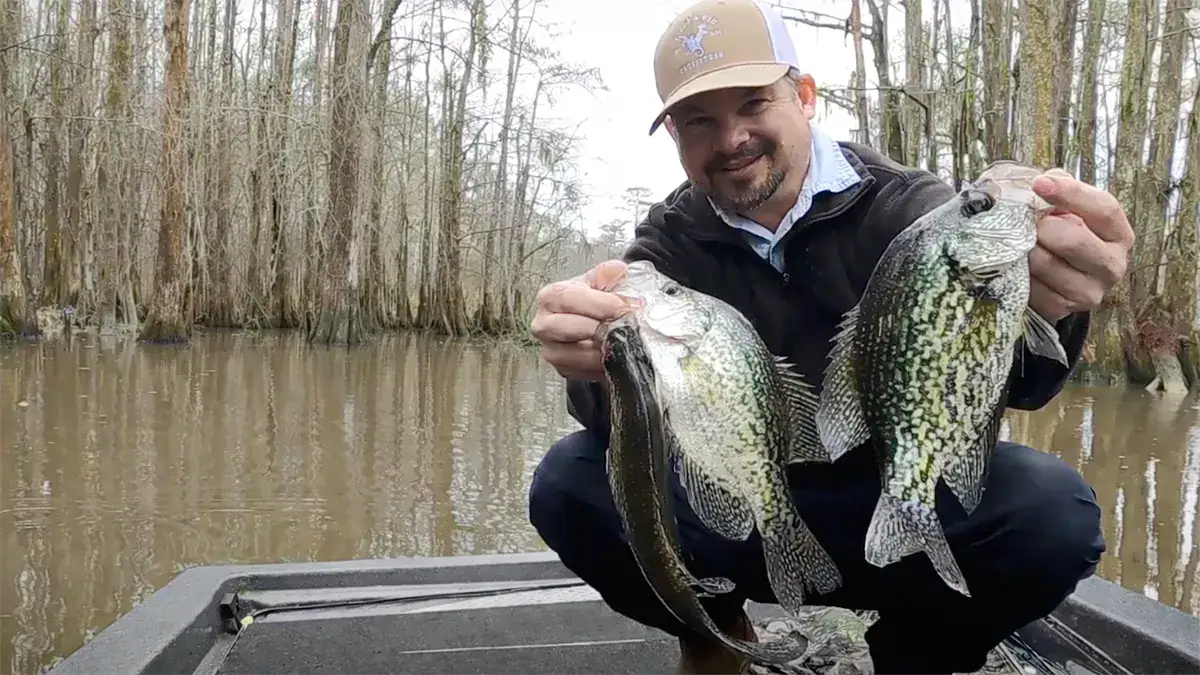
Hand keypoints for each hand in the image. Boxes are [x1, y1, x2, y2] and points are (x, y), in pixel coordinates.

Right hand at [530, 260, 630, 380]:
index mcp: (550, 297)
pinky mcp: (562, 369)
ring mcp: (550, 349)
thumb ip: (608, 274)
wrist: (592, 323)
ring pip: (572, 355)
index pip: (568, 298)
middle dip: (598, 328)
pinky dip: (600, 366)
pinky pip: (581, 372)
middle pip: (564, 328)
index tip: (624, 307)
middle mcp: (543, 324)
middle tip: (624, 327)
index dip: (598, 304)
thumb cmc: (593, 301)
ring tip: (622, 342)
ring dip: (601, 350)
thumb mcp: (600, 282)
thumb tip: (619, 270)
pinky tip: (615, 357)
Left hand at [1028, 169, 1133, 322]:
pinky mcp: (1062, 308)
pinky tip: (1016, 264)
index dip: (1070, 193)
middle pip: (1073, 240)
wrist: (1055, 280)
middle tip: (1025, 221)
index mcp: (1119, 234)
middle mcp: (1112, 265)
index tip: (1039, 183)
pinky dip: (1017, 271)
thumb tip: (1042, 180)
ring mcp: (1089, 292)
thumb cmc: (1063, 234)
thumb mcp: (1069, 208)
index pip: (1104, 209)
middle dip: (1042, 226)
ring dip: (1024, 249)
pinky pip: (1031, 287)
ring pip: (1045, 263)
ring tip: (1018, 242)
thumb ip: (1062, 190)